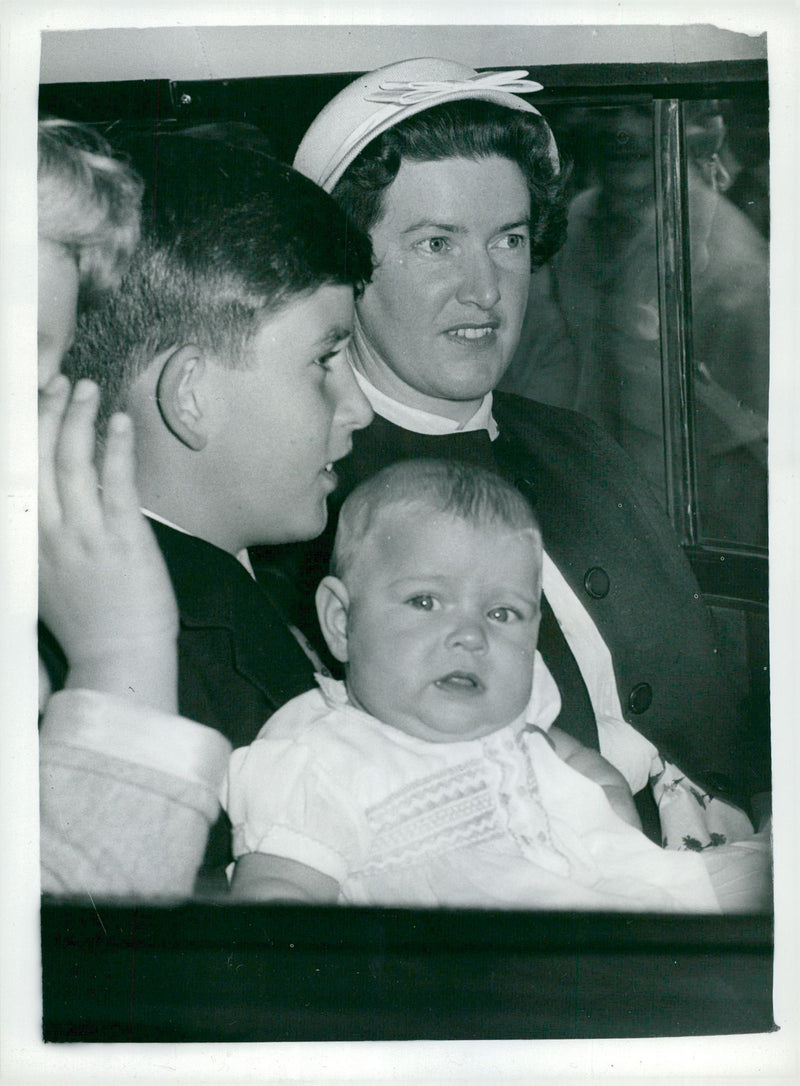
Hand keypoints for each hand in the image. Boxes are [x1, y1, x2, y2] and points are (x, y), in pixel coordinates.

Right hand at [38, 376, 178, 710]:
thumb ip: (34, 536)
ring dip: (77, 419)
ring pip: (72, 463)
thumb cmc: (87, 620)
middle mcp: (43, 535)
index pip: (11, 476)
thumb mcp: (42, 577)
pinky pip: (116, 483)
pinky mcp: (122, 539)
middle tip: (55, 382)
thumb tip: (36, 497)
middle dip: (43, 414)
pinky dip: (116, 448)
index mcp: (22, 543)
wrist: (118, 659)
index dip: (16, 434)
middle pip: (35, 460)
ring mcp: (83, 535)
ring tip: (85, 390)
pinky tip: (120, 422)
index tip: (23, 403)